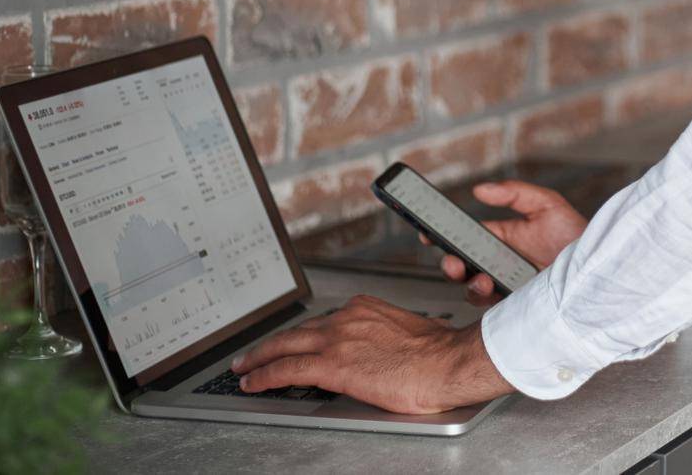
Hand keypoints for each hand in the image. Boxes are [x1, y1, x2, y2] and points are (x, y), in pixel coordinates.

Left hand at [231, 294, 512, 413]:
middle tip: (252, 354)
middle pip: (297, 330)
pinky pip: (287, 369)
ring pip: (285, 345)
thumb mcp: (406, 335)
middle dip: (271, 343)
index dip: (303, 335)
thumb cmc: (438, 356)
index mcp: (366, 309)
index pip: (323, 322)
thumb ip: (383, 339)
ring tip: (244, 368)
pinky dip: (265, 375)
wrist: (447, 363)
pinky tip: (253, 382)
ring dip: (260, 358)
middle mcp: (347, 318)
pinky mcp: (332, 365)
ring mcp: (337, 340)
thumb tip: (380, 356)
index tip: (294, 342)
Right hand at [422, 180, 586, 305]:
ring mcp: (506, 285)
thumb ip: (514, 193)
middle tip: (452, 260)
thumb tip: (479, 190)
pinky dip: (485, 297)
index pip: (465, 236)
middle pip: (463, 264)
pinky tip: (493, 287)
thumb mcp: (547, 205)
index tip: (428, 231)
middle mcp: (500, 262)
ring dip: (468, 282)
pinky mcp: (515, 304)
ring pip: (472, 287)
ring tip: (479, 276)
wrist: (598, 268)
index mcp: (502, 237)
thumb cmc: (576, 235)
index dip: (443, 235)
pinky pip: (491, 306)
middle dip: (449, 263)